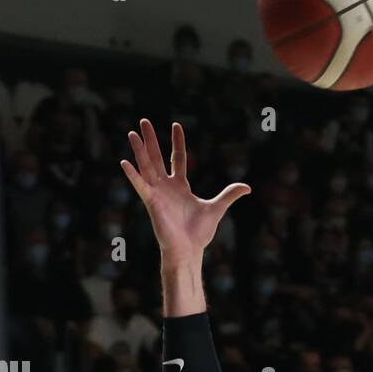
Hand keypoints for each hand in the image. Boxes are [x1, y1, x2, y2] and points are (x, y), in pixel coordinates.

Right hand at [120, 119, 249, 260]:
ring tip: (132, 133)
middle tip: (144, 121)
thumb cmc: (198, 233)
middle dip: (151, 140)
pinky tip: (124, 162)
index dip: (177, 142)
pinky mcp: (151, 202)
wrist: (189, 250)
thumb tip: (247, 187)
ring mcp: (157, 194)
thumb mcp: (216, 208)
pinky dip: (132, 175)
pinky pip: (140, 186)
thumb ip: (229, 195)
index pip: (177, 158)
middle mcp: (166, 187)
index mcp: (180, 186)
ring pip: (146, 167)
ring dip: (139, 150)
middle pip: (157, 157)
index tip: (176, 125)